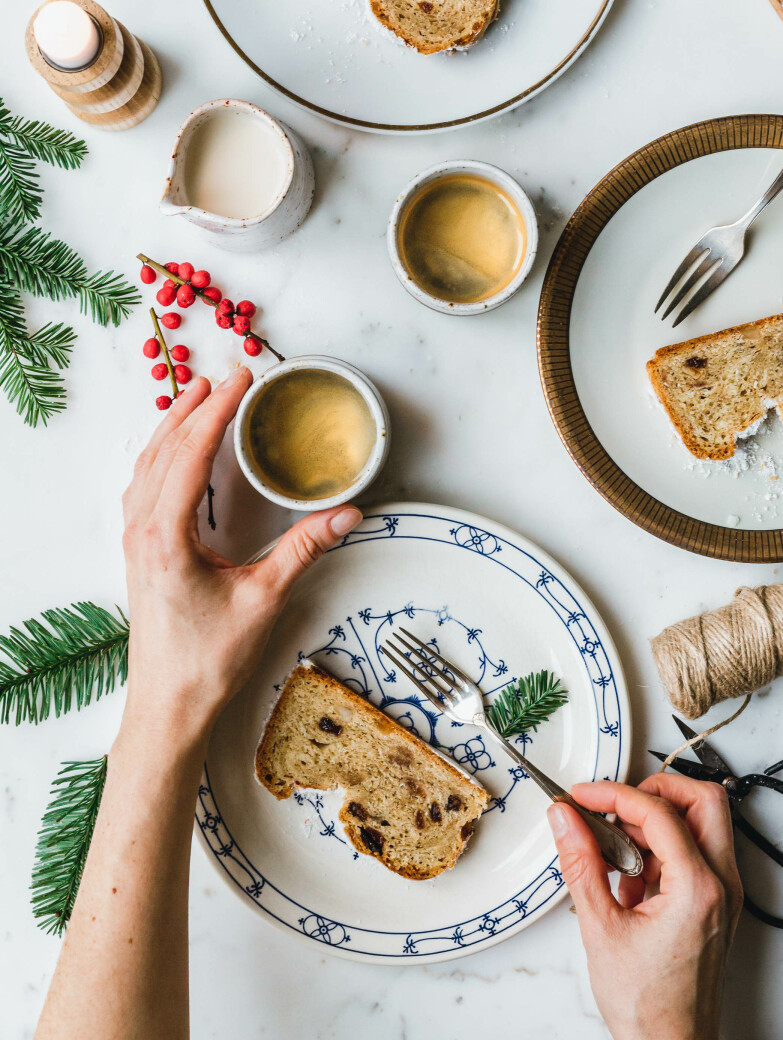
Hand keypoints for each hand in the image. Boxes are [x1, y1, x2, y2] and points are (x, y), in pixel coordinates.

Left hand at [120, 369, 361, 748]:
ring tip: (197, 398)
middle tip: (226, 377)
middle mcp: (143, 530)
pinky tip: (175, 453)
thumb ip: (303, 550)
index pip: (191, 453)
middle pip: (163, 449)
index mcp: (167, 535)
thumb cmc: (207, 660)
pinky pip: (143, 486)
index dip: (216, 411)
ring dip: (173, 427)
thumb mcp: (262, 599)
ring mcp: (136, 541)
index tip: (240, 380)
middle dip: (194, 407)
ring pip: (147, 465)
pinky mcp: (140, 552)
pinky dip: (161, 455)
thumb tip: (346, 514)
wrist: (168, 706)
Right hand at [548, 775, 742, 1039]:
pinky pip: (698, 853)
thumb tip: (566, 820)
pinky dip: (665, 849)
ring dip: (659, 821)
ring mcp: (724, 896)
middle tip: (616, 803)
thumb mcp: (600, 929)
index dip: (614, 795)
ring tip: (615, 848)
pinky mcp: (717, 906)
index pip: (659, 812)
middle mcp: (722, 886)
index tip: (582, 797)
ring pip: (705, 824)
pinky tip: (630, 877)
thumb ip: (580, 864)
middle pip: (703, 800)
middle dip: (656, 790)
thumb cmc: (647, 1006)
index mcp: (697, 888)